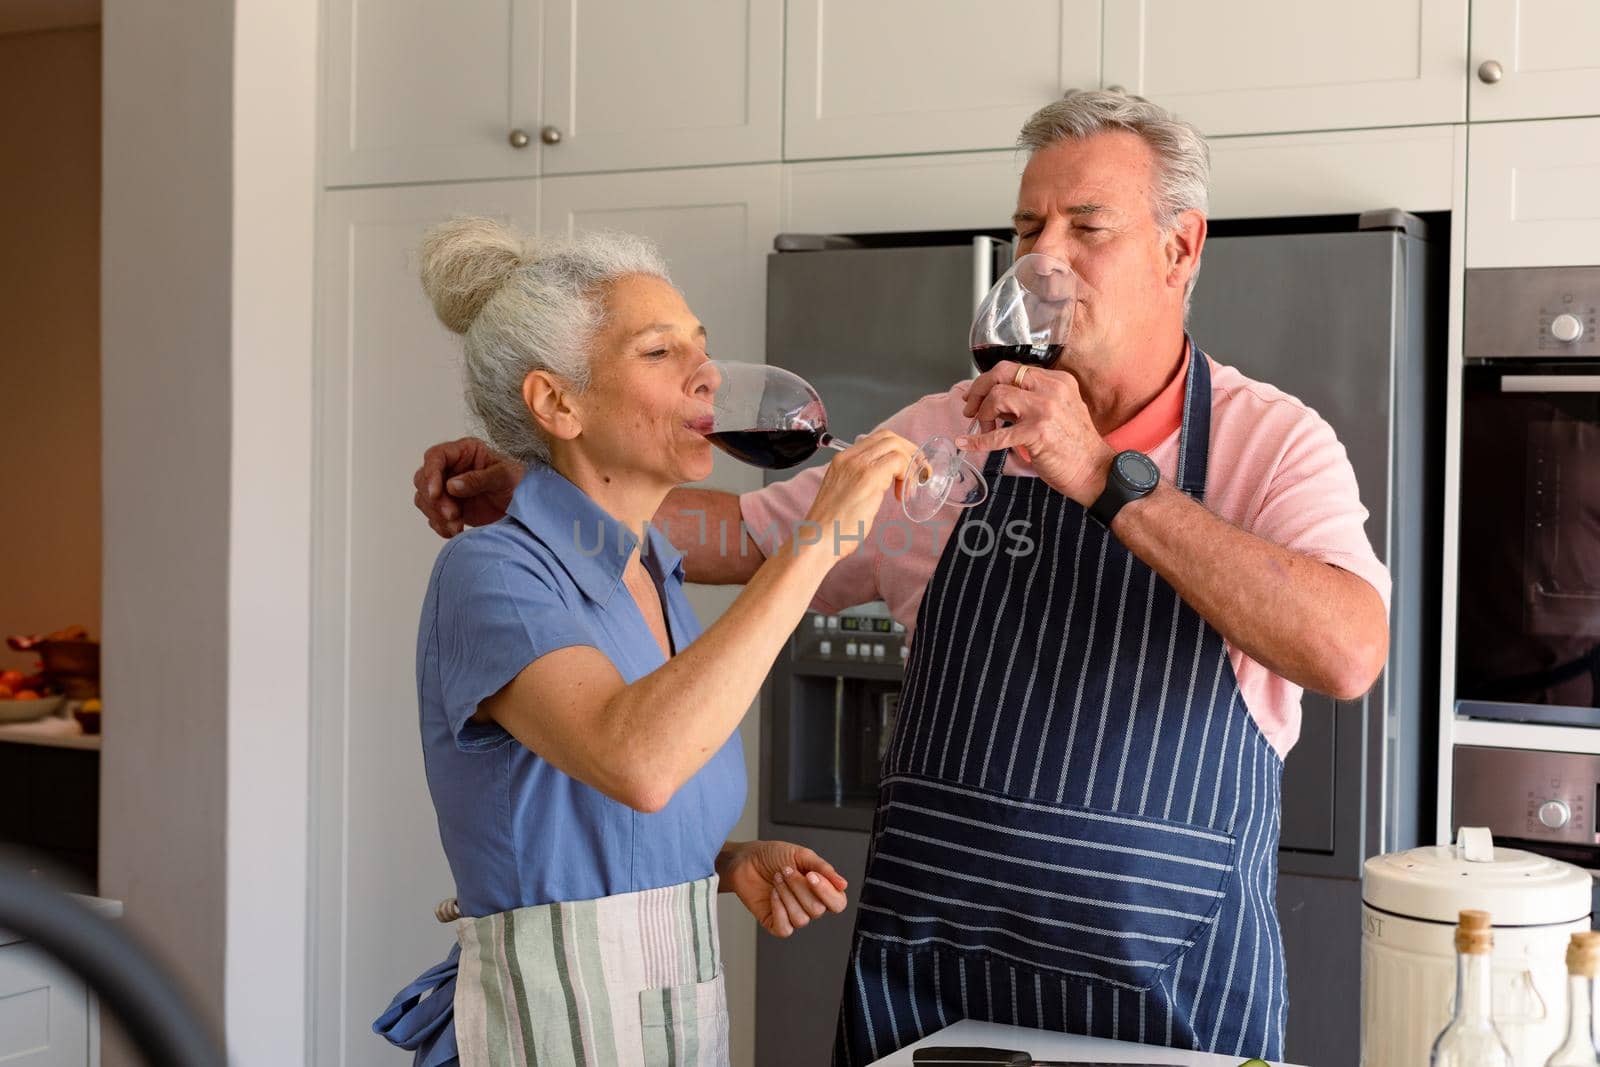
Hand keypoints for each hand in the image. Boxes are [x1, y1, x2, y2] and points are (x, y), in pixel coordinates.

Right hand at [412, 437, 524, 536]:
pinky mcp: (450, 507)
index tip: (436, 493)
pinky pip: (433, 516)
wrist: (528, 508)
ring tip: (456, 526)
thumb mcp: (505, 476)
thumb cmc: (521, 483)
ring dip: (436, 514)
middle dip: (434, 500)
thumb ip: (479, 479)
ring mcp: (449, 489)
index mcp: (465, 452)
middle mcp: (452, 468)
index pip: (436, 456)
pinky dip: (440, 525)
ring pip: (425, 499)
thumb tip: (451, 485)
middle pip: (423, 479)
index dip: (431, 474)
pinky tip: (455, 531)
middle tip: (453, 515)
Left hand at [717, 840, 848, 937]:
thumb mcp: (802, 855)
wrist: (747, 859)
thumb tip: (843, 884)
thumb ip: (824, 869)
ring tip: (777, 878)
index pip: (838, 903)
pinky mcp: (775, 923)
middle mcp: (809, 905)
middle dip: (799, 887)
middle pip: (818, 910)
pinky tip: (772, 893)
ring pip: (801, 919)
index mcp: (821, 889)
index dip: (827, 892)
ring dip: (786, 895)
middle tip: (786, 870)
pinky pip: (785, 928)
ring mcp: (792, 915)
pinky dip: (778, 909)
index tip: (811, 875)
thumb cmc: (774, 855)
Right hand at [798, 429, 917, 559]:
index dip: (898, 449)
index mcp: (842, 460)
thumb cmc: (831, 526)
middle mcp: (849, 458)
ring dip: (911, 464)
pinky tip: (903, 495)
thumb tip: (883, 481)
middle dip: (910, 452)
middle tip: (917, 473)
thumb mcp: (845, 495)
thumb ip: (860, 482)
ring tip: (911, 486)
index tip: (907, 466)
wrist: (817, 539)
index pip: (876, 439)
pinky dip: (908, 475)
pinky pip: (898, 462)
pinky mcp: (868, 478)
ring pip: (896, 447)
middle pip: (889, 438)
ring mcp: (858, 466)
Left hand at [957, 360, 1114, 506]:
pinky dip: (977, 440)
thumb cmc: (1075, 446)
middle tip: (970, 408)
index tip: (977, 395)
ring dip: (983, 414)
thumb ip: (1028, 402)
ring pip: (998, 397)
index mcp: (1057, 381)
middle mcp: (1052, 389)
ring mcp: (1045, 410)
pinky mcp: (1037, 433)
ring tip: (984, 429)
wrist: (1096, 471)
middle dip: (979, 389)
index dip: (989, 380)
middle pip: (1002, 373)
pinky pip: (998, 435)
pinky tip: (966, 443)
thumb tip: (994, 400)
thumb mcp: (1056, 412)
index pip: (1014, 369)